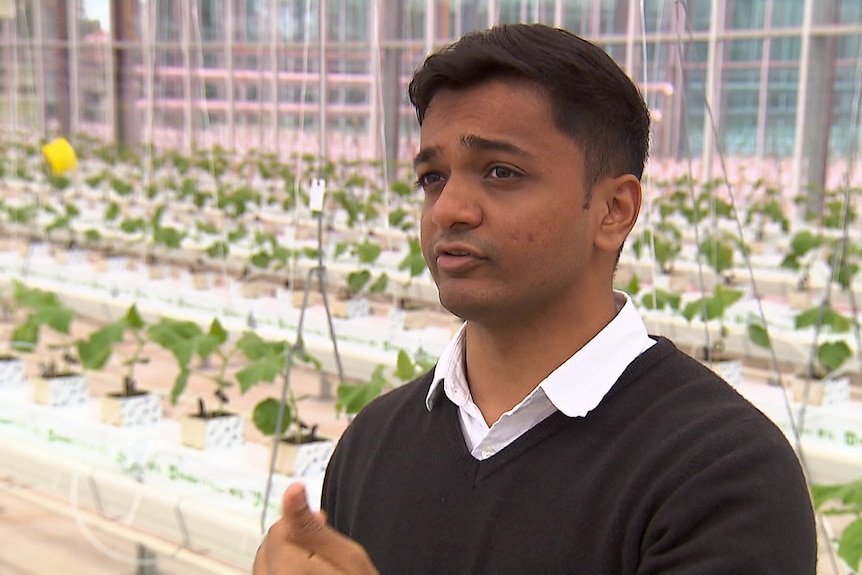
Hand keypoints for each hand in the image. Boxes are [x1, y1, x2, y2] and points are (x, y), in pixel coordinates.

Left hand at [253, 483, 377, 574]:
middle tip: (325, 551)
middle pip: (269, 546)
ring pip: (265, 564)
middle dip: (293, 540)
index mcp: (287, 571)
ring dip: (286, 558)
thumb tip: (292, 490)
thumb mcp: (347, 557)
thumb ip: (312, 526)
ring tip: (317, 567)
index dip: (302, 520)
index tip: (323, 522)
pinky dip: (283, 573)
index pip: (279, 528)